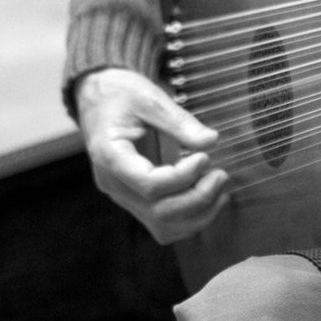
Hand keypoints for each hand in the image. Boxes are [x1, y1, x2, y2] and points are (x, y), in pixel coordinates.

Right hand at [74, 67, 228, 243]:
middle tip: (221, 175)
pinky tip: (209, 197)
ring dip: (197, 214)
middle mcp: (114, 184)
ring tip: (220, 188)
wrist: (99, 97)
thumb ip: (179, 121)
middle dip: (197, 198)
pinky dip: (189, 218)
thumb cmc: (121, 94)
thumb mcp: (149, 98)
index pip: (149, 184)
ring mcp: (123, 196)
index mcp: (110, 156)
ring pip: (162, 226)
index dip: (183, 176)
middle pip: (158, 212)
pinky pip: (162, 223)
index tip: (205, 157)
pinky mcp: (135, 199)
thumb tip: (211, 141)